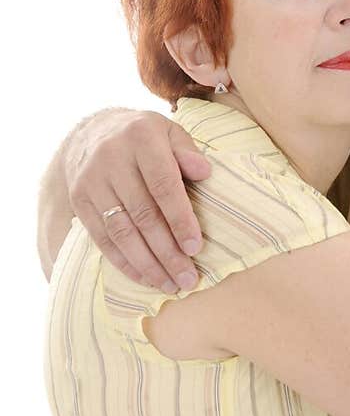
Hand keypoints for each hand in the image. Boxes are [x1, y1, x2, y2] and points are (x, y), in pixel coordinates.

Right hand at [66, 109, 210, 289]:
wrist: (92, 131)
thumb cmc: (145, 136)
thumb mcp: (169, 132)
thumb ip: (187, 152)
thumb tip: (205, 172)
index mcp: (141, 137)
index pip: (163, 185)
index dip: (180, 219)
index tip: (195, 248)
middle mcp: (111, 158)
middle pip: (143, 214)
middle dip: (167, 252)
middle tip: (188, 278)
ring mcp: (91, 181)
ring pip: (121, 231)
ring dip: (147, 264)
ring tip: (169, 284)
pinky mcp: (78, 200)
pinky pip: (102, 238)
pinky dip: (124, 262)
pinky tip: (144, 277)